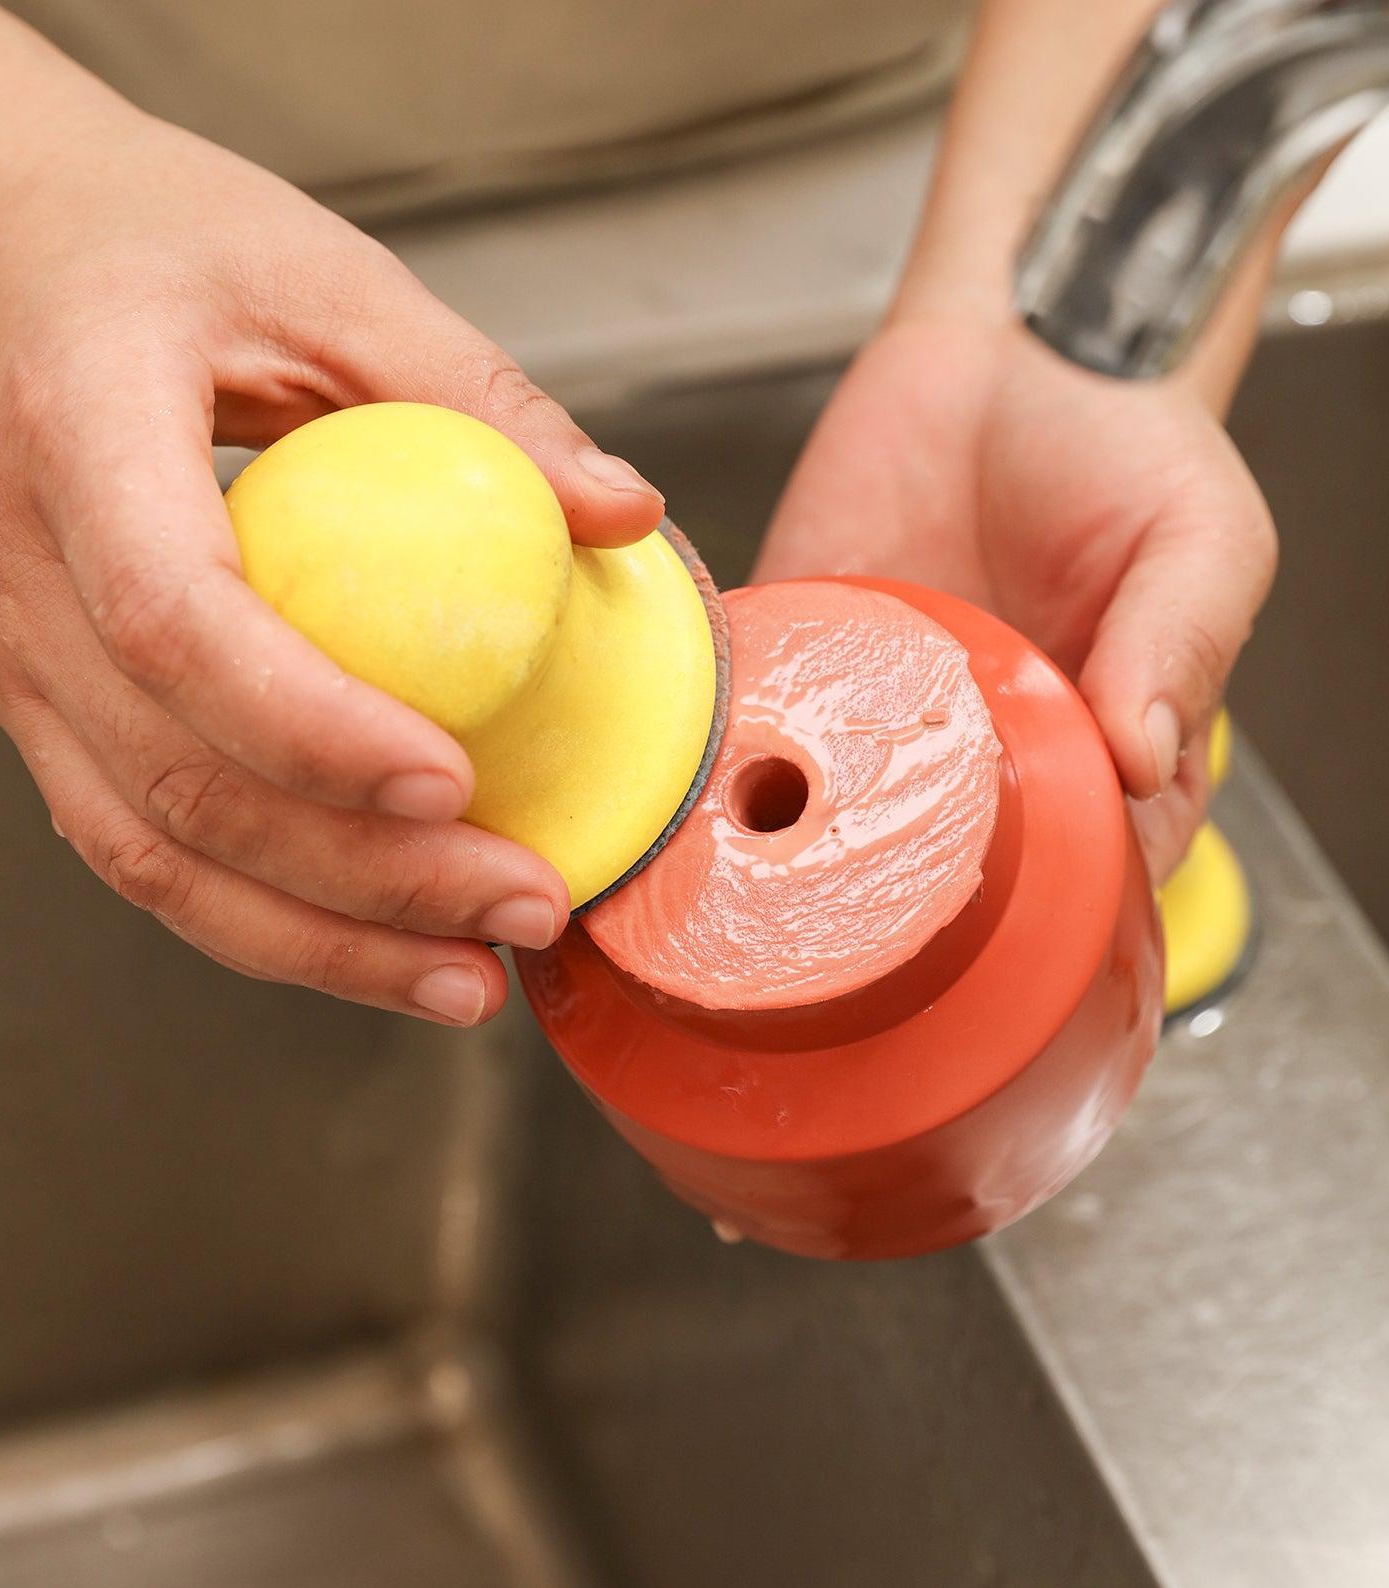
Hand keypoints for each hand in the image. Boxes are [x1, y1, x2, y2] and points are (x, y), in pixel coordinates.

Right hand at [0, 116, 663, 1024]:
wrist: (7, 259)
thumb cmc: (171, 253)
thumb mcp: (330, 278)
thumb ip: (476, 396)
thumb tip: (627, 517)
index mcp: (76, 437)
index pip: (177, 618)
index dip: (310, 724)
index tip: (454, 785)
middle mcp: (20, 575)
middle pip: (177, 777)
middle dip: (360, 877)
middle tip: (523, 906)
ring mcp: (17, 662)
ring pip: (152, 851)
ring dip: (317, 942)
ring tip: (469, 980)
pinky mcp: (47, 710)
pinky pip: (146, 847)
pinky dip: (265, 920)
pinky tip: (379, 947)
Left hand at [754, 318, 1275, 880]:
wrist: (1009, 347)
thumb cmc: (1121, 449)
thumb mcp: (1198, 539)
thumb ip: (1181, 643)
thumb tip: (1143, 758)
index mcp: (1099, 753)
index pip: (1085, 871)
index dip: (1053, 903)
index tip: (1011, 915)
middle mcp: (986, 752)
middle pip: (948, 867)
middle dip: (908, 895)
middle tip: (874, 894)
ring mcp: (882, 713)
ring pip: (834, 813)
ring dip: (800, 837)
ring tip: (773, 852)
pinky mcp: (805, 654)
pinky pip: (757, 718)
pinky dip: (727, 746)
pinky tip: (713, 764)